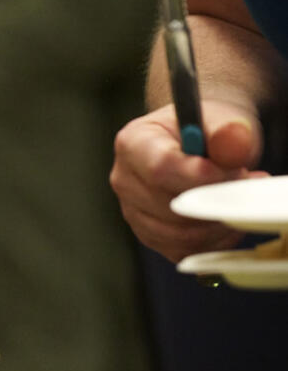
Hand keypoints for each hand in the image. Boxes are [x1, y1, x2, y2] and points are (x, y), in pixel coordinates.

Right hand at [110, 100, 266, 262]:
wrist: (197, 143)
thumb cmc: (204, 130)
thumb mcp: (219, 120)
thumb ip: (227, 131)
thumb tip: (232, 142)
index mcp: (132, 143)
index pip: (160, 169)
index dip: (203, 177)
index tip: (238, 172)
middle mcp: (124, 179)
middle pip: (169, 206)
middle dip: (216, 200)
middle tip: (246, 181)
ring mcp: (133, 211)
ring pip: (178, 234)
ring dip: (219, 223)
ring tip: (238, 197)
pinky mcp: (149, 235)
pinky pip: (184, 250)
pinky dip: (214, 241)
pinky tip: (227, 217)